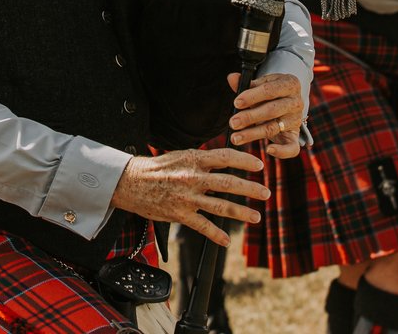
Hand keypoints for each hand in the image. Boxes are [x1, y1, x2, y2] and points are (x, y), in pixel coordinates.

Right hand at [109, 146, 266, 246]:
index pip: (226, 157)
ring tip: (256, 216)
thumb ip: (202, 160)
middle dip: (251, 189)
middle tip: (266, 193)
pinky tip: (227, 241)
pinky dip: (217, 235)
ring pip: (221, 206)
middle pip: (229, 183)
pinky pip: (203, 226)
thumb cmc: (157, 168)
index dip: (245, 161)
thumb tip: (224, 160)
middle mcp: (193, 177)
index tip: (260, 166)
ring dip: (241, 212)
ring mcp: (187, 197)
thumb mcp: (180, 156)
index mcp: (194, 159)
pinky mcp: (180, 214)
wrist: (130, 182)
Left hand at [226, 72, 302, 158]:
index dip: (252, 96)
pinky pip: (292, 148)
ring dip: (253, 134)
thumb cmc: (268, 92)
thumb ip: (246, 83)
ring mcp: (296, 120)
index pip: (270, 90)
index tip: (236, 103)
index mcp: (290, 83)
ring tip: (236, 137)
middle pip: (272, 110)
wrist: (285, 102)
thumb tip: (231, 78)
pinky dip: (281, 151)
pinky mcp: (295, 136)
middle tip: (233, 123)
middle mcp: (296, 102)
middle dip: (250, 117)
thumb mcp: (260, 84)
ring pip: (274, 128)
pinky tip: (267, 150)